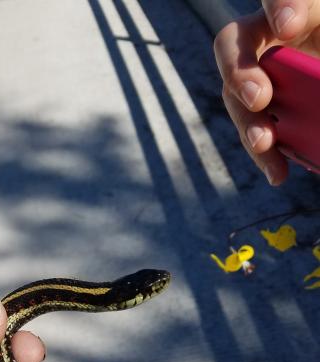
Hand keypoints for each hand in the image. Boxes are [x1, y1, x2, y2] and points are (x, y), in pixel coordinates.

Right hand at [214, 1, 319, 184]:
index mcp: (298, 11)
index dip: (280, 5)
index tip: (288, 26)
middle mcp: (268, 37)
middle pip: (235, 45)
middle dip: (241, 72)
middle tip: (259, 98)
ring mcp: (258, 75)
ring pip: (235, 96)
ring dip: (248, 123)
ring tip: (264, 144)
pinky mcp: (261, 112)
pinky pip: (252, 130)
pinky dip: (265, 154)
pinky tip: (278, 173)